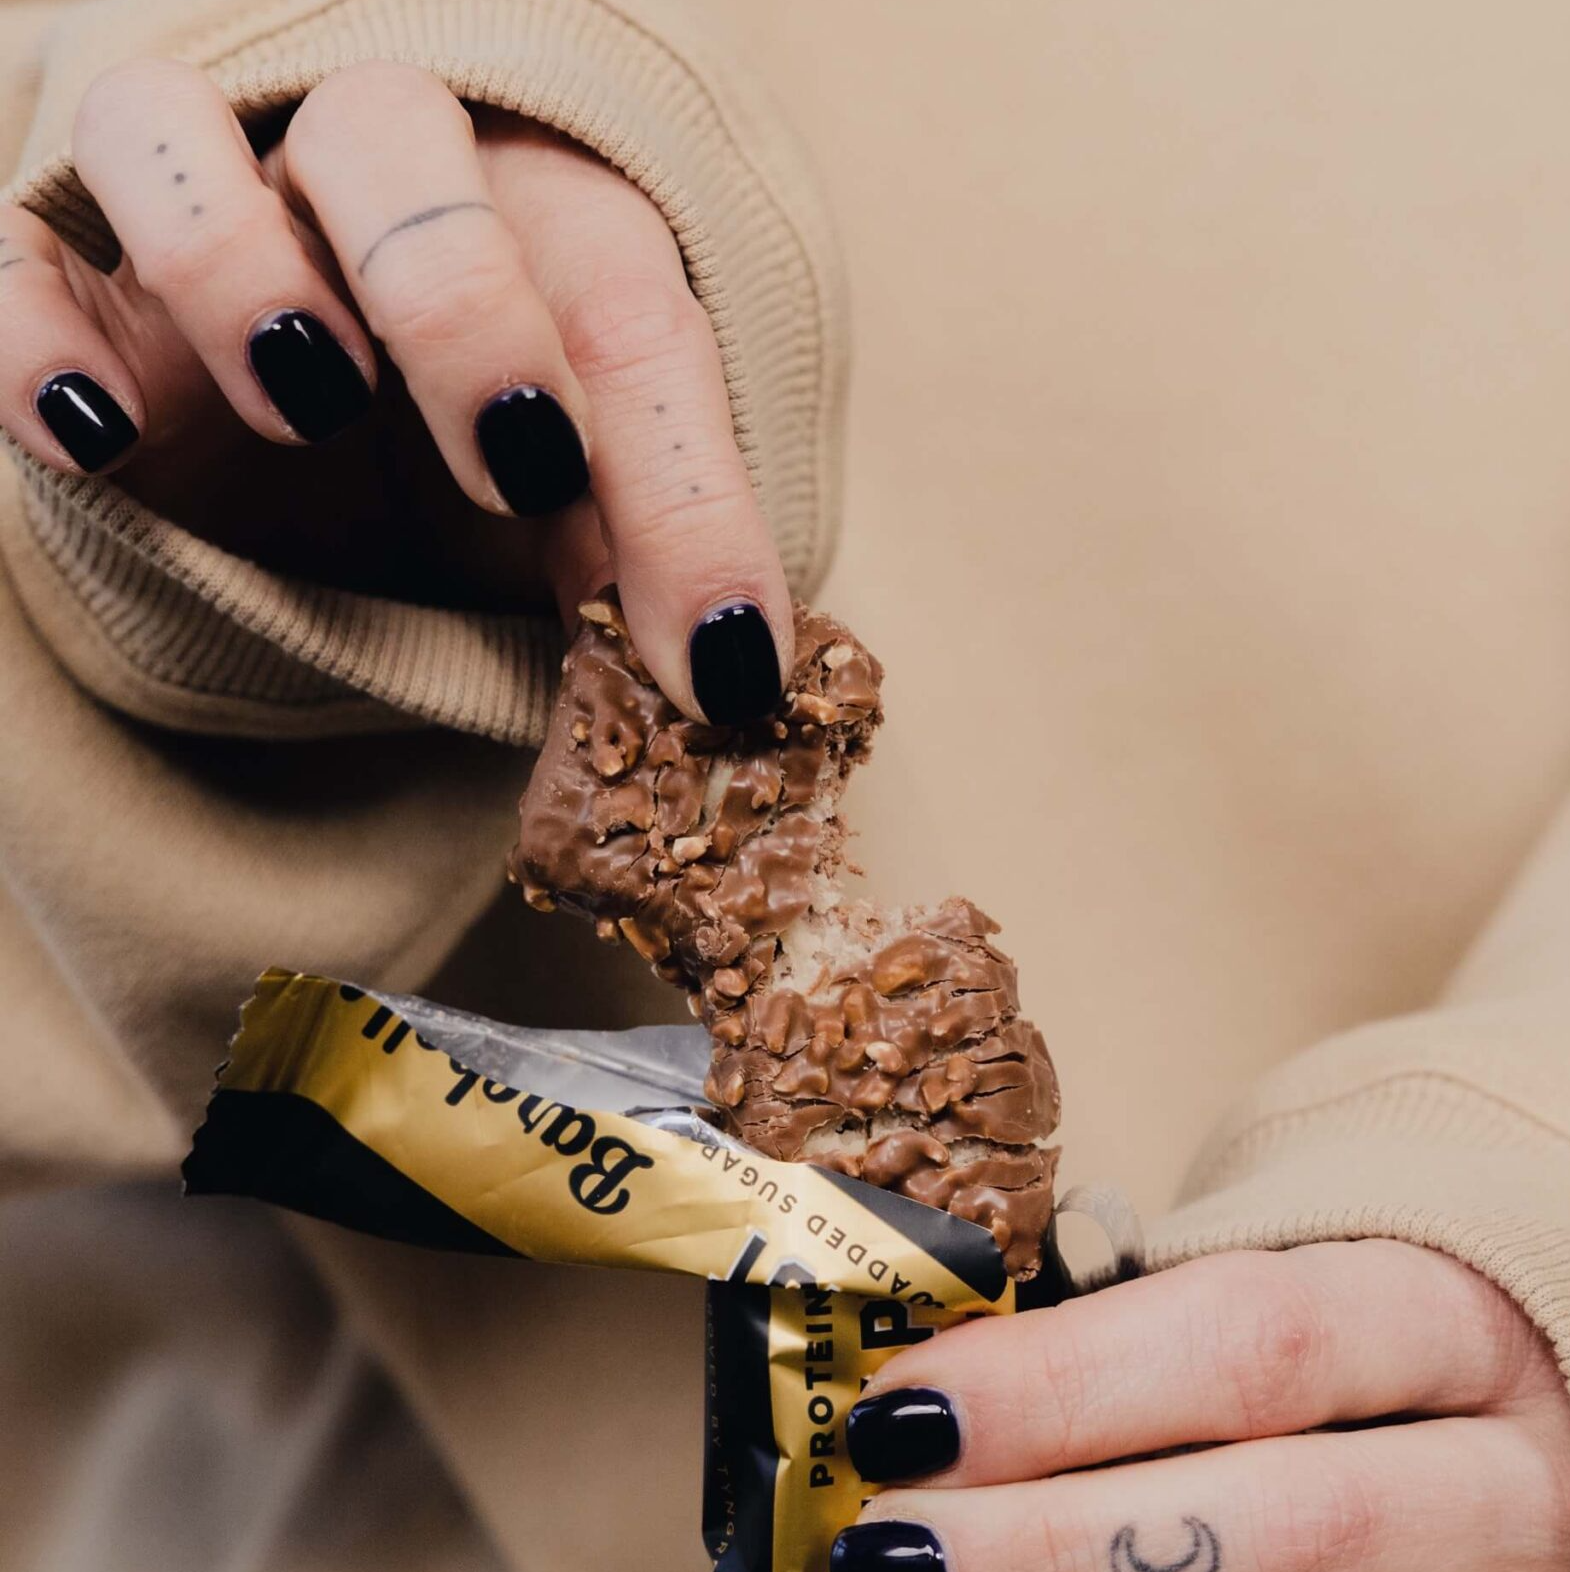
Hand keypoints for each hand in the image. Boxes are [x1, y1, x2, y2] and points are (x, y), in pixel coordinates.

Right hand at [1, 58, 786, 718]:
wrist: (306, 383)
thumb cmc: (470, 416)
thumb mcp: (581, 486)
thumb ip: (649, 552)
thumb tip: (734, 681)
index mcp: (533, 209)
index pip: (627, 309)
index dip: (683, 484)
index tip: (724, 654)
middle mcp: (364, 167)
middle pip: (400, 147)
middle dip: (464, 301)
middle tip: (518, 461)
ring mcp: (197, 196)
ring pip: (172, 130)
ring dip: (234, 256)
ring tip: (308, 393)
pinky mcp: (61, 264)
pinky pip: (8, 252)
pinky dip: (32, 332)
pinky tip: (87, 437)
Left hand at [836, 1243, 1569, 1571]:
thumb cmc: (1428, 1372)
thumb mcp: (1331, 1295)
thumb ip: (1163, 1333)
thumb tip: (932, 1398)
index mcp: (1456, 1318)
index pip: (1254, 1337)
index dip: (1067, 1381)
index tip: (901, 1423)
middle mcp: (1543, 1479)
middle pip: (1318, 1523)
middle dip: (1081, 1553)